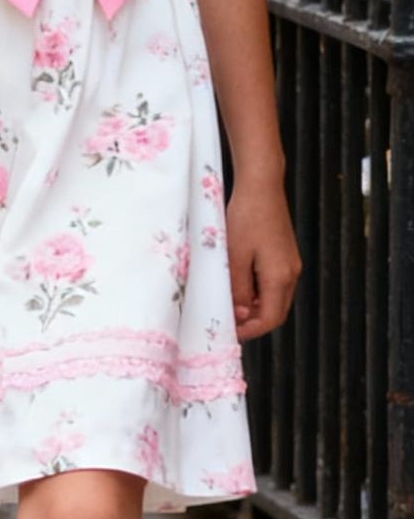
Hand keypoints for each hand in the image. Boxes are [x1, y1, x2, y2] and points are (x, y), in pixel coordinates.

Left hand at [225, 176, 300, 341]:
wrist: (262, 187)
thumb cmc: (246, 218)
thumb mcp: (234, 257)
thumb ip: (236, 288)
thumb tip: (239, 314)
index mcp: (280, 277)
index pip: (270, 319)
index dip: (250, 331)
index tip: (229, 332)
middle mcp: (291, 274)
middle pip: (275, 312)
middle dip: (252, 321)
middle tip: (226, 321)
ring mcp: (291, 264)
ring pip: (274, 298)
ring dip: (253, 306)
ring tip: (228, 303)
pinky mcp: (285, 256)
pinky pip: (273, 284)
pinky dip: (257, 291)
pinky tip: (237, 284)